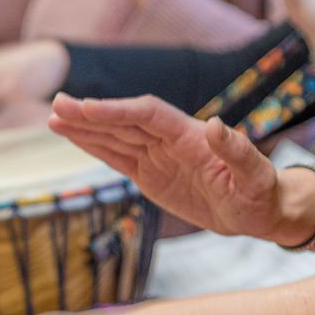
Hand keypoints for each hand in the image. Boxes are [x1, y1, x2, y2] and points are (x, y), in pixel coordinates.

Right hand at [49, 93, 314, 243]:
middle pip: (124, 121)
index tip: (88, 108)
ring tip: (53, 116)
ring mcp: (157, 155)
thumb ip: (236, 151)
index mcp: (191, 136)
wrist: (258, 210)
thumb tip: (216, 125)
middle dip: (91, 114)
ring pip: (114, 137)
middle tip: (57, 104)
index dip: (118, 110)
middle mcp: (170, 140)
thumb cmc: (261, 192)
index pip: (148, 115)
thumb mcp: (256, 175)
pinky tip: (70, 136)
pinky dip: (93, 146)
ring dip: (84, 127)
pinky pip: (116, 157)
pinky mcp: (149, 174)